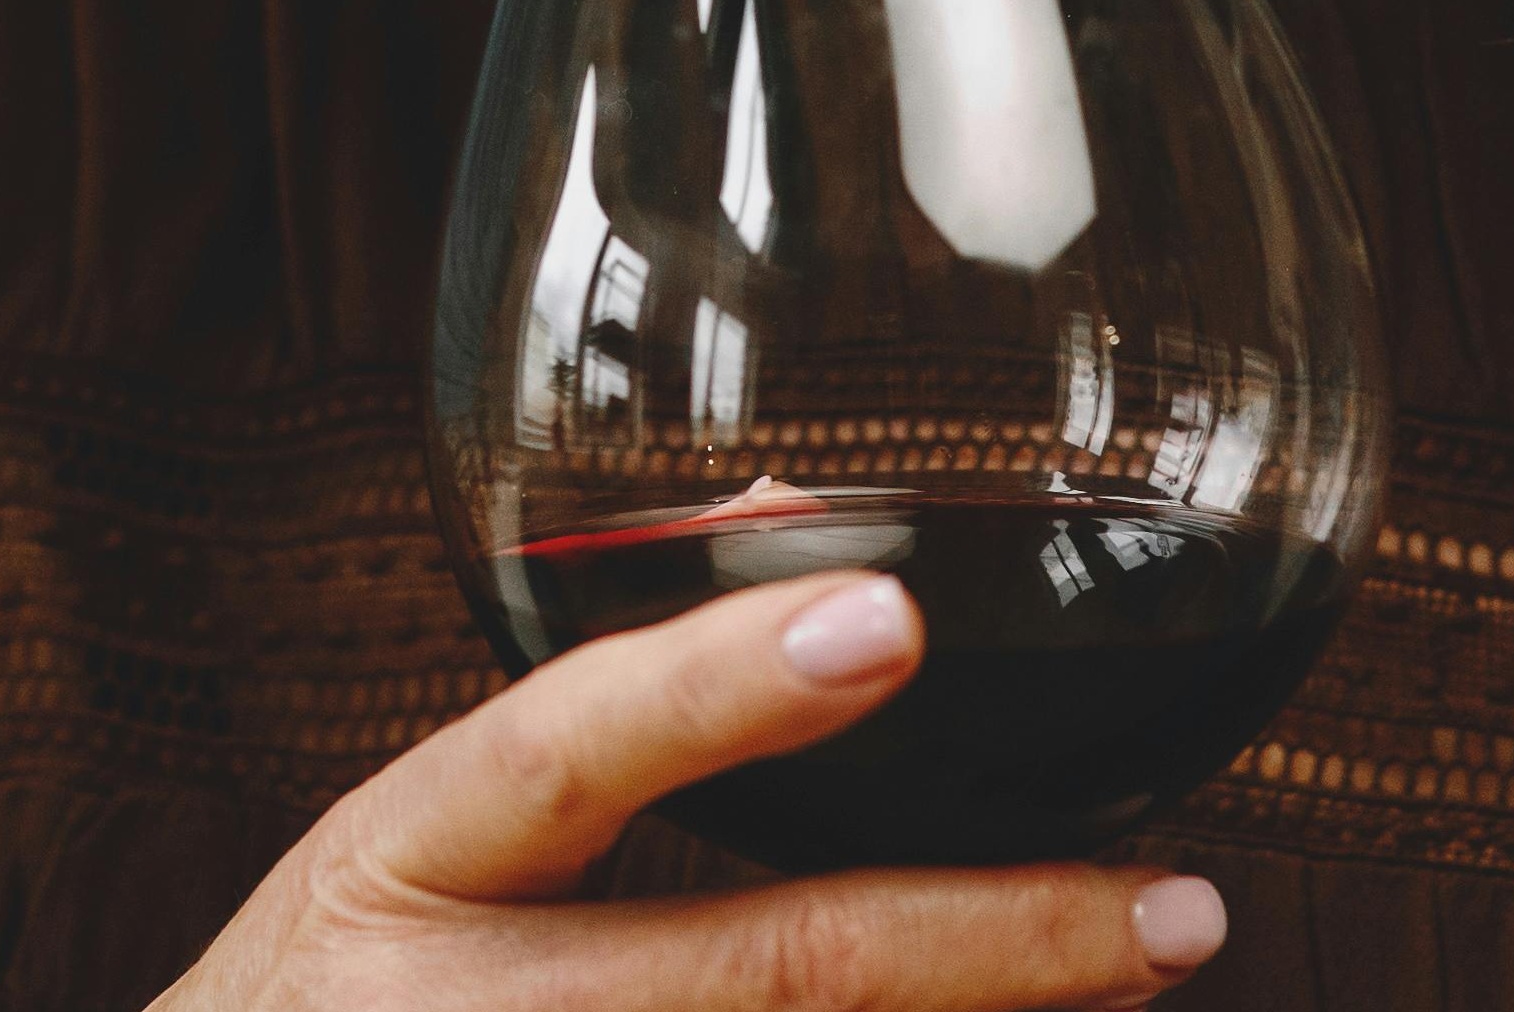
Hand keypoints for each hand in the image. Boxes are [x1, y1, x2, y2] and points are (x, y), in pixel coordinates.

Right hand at [154, 572, 1231, 1009]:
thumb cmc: (338, 1002)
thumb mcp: (405, 849)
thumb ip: (586, 732)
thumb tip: (807, 548)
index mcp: (395, 866)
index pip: (557, 754)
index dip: (717, 690)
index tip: (888, 623)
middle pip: (757, 972)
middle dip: (993, 941)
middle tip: (1175, 909)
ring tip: (1136, 977)